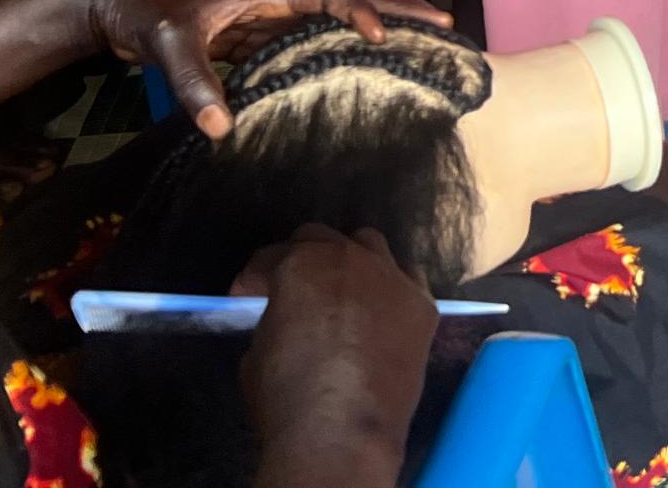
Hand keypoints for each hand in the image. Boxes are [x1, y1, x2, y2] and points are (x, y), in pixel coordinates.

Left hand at [75, 0, 445, 139]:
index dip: (357, 12)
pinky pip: (308, 41)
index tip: (382, 38)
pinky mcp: (253, 38)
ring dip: (376, 26)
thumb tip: (223, 130)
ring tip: (420, 41)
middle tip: (444, 22)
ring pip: (333, 20)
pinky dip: (340, 47)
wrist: (111, 1)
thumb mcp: (167, 42)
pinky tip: (359, 64)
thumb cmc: (143, 9)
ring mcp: (266, 18)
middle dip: (396, 7)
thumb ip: (194, 82)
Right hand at [238, 225, 434, 479]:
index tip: (246, 296)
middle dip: (300, 258)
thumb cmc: (287, 395)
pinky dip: (390, 287)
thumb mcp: (255, 355)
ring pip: (369, 245)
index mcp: (300, 264)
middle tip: (291, 290)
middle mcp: (349, 257)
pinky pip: (407, 278)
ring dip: (350, 260)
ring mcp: (391, 277)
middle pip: (320, 239)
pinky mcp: (422, 304)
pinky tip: (381, 310)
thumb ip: (273, 322)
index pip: (269, 258)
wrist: (343, 429)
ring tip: (340, 290)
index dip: (253, 279)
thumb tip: (283, 322)